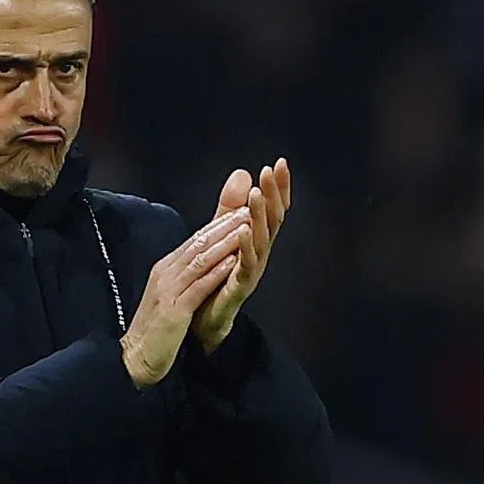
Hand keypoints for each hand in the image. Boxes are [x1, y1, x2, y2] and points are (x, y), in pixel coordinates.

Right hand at [121, 208, 251, 387]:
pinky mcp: (173, 311)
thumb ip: (186, 276)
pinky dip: (216, 272)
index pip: (195, 240)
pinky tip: (232, 261)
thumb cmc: (156, 329)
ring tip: (246, 228)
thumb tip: (204, 259)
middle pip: (198, 243)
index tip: (241, 210)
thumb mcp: (171, 295)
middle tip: (249, 209)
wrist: (135, 358)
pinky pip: (198, 287)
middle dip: (225, 225)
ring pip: (199, 260)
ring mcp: (168, 291)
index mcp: (165, 269)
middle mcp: (165, 273)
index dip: (218, 224)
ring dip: (224, 242)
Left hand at [191, 159, 291, 353]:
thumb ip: (230, 207)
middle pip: (272, 219)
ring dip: (259, 215)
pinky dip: (246, 246)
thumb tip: (242, 172)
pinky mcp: (239, 286)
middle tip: (272, 170)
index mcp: (256, 240)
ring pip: (261, 239)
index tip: (280, 163)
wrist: (202, 320)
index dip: (278, 188)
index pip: (272, 208)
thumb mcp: (221, 235)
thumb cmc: (216, 277)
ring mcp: (252, 270)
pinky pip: (245, 265)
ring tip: (257, 193)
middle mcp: (260, 254)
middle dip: (273, 194)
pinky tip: (244, 230)